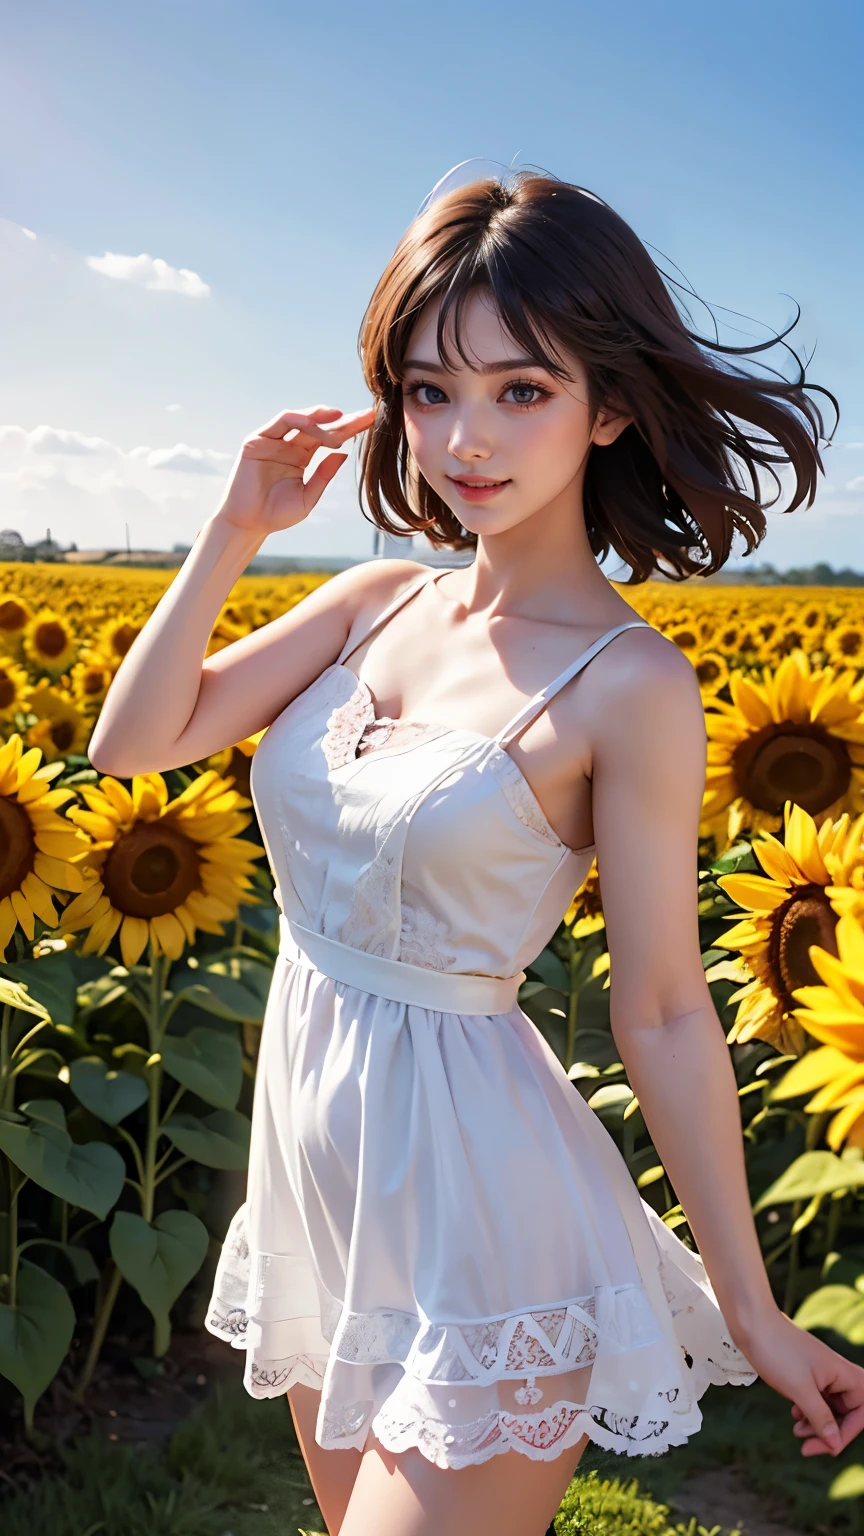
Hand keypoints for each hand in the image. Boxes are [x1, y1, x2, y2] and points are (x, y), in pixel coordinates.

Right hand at [213, 403, 375, 536]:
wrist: (249, 524)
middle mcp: (289, 445)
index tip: (371, 423)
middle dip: (343, 420)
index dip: (349, 430)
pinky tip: (314, 423)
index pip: (329, 438)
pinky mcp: (257, 439)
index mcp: (302, 457)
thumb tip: (344, 454)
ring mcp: (273, 440)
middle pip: (319, 426)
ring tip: (340, 418)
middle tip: (365, 415)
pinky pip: (280, 422)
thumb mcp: (308, 497)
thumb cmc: (277, 514)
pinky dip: (298, 419)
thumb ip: (324, 475)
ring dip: (320, 417)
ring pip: (300, 419)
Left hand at [735, 1306, 863, 1456]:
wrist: (752, 1323)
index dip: (847, 1434)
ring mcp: (823, 1375)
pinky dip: (807, 1412)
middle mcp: (838, 1375)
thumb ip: (821, 1418)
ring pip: (829, 1409)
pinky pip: (816, 1400)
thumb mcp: (800, 1390)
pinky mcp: (807, 1375)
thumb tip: (835, 1444)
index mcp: (846, 1374)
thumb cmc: (778, 1351)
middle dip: (828, 1433)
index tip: (827, 1446)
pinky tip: (794, 1414)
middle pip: (846, 1414)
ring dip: (815, 1425)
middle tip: (807, 1448)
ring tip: (796, 1431)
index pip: (861, 1413)